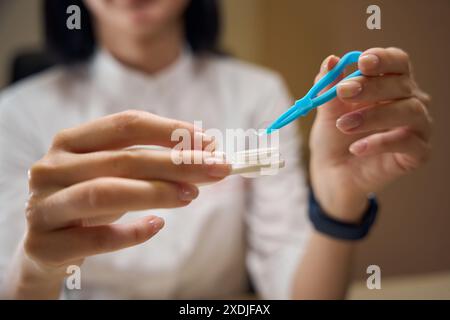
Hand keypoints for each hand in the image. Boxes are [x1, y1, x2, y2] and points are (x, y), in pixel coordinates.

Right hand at [22, 110, 228, 278]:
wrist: (46, 246)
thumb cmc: (89, 202)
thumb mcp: (113, 175)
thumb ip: (150, 163)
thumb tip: (207, 153)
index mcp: (69, 142)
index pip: (125, 125)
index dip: (169, 130)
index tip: (207, 141)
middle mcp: (51, 168)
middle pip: (122, 159)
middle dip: (176, 163)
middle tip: (216, 169)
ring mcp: (43, 206)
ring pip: (106, 193)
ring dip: (156, 192)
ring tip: (192, 195)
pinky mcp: (44, 245)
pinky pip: (95, 240)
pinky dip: (131, 233)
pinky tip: (157, 226)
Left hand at [309, 48, 431, 222]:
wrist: (333, 171)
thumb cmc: (334, 135)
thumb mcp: (327, 109)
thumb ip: (329, 86)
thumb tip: (330, 60)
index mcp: (391, 83)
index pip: (398, 61)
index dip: (383, 59)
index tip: (361, 62)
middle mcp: (411, 100)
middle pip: (402, 84)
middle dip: (371, 86)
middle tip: (343, 92)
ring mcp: (418, 126)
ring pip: (409, 111)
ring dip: (374, 115)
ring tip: (343, 125)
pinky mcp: (418, 153)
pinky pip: (408, 142)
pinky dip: (381, 143)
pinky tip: (357, 148)